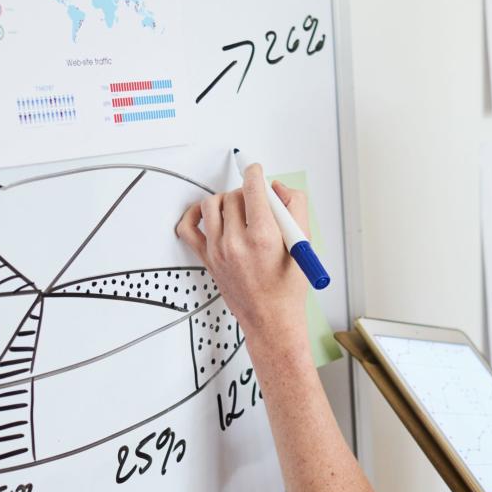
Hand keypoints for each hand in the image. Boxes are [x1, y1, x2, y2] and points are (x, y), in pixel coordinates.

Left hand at [175, 163, 310, 358]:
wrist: (271, 320)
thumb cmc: (288, 288)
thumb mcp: (303, 243)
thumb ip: (295, 207)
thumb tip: (277, 188)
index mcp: (264, 237)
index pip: (252, 188)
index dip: (256, 173)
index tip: (257, 171)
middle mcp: (237, 243)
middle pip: (233, 196)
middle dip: (246, 193)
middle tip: (257, 203)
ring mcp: (218, 251)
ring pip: (211, 205)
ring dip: (225, 201)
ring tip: (237, 210)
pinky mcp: (207, 259)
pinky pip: (188, 228)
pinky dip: (193, 215)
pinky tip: (206, 214)